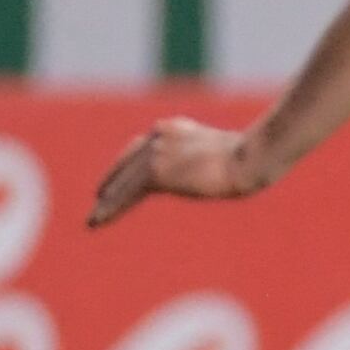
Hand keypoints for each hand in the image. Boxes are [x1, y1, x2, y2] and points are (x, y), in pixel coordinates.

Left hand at [88, 118, 269, 227]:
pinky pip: (125, 194)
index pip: (143, 146)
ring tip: (93, 219)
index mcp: (176, 128)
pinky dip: (109, 209)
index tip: (119, 176)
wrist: (252, 156)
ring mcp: (156, 152)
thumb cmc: (256, 156)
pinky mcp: (155, 172)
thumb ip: (210, 155)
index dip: (127, 164)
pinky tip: (97, 221)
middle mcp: (160, 136)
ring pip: (123, 181)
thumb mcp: (229, 150)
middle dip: (112, 179)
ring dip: (107, 201)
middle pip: (127, 161)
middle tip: (98, 196)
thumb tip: (224, 169)